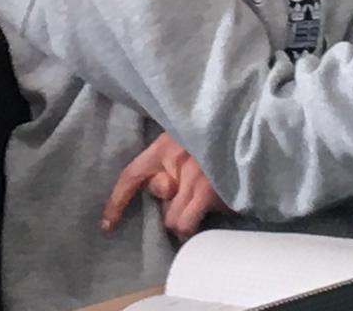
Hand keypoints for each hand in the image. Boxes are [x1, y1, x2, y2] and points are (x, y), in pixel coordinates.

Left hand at [102, 132, 226, 240]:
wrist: (245, 126)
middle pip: (161, 208)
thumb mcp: (187, 137)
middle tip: (190, 200)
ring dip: (185, 221)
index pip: (131, 175)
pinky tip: (209, 216)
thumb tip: (161, 189)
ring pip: (174, 221)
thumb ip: (170, 161)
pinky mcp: (208, 193)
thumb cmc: (216, 133)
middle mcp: (174, 162)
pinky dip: (195, 227)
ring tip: (202, 208)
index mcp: (164, 146)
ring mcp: (191, 179)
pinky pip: (188, 224)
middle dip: (173, 211)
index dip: (116, 201)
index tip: (107, 225)